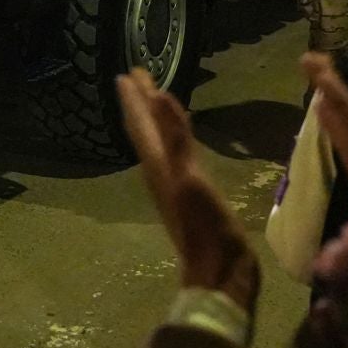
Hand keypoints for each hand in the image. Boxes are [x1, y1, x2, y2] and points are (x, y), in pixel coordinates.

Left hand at [116, 68, 259, 312]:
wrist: (219, 274)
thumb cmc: (205, 226)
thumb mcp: (190, 177)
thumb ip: (176, 136)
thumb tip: (158, 94)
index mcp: (158, 165)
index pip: (141, 124)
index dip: (135, 99)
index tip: (127, 73)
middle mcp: (161, 173)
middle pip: (145, 132)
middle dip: (141, 105)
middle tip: (136, 77)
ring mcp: (174, 186)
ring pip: (157, 144)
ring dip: (153, 121)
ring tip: (153, 102)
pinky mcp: (190, 196)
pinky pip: (175, 158)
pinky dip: (173, 142)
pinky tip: (180, 146)